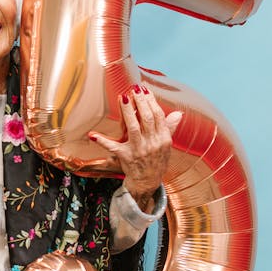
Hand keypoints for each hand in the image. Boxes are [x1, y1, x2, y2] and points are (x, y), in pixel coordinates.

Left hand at [88, 85, 182, 212]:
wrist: (148, 182)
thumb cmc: (156, 161)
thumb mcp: (166, 145)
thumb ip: (170, 128)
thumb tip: (178, 113)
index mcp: (164, 139)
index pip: (158, 115)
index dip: (151, 101)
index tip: (145, 89)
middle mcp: (153, 143)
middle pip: (147, 118)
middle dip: (141, 101)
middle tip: (134, 88)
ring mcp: (139, 150)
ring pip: (133, 127)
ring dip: (128, 112)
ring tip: (123, 97)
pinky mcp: (126, 157)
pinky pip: (113, 148)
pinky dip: (103, 141)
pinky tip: (93, 134)